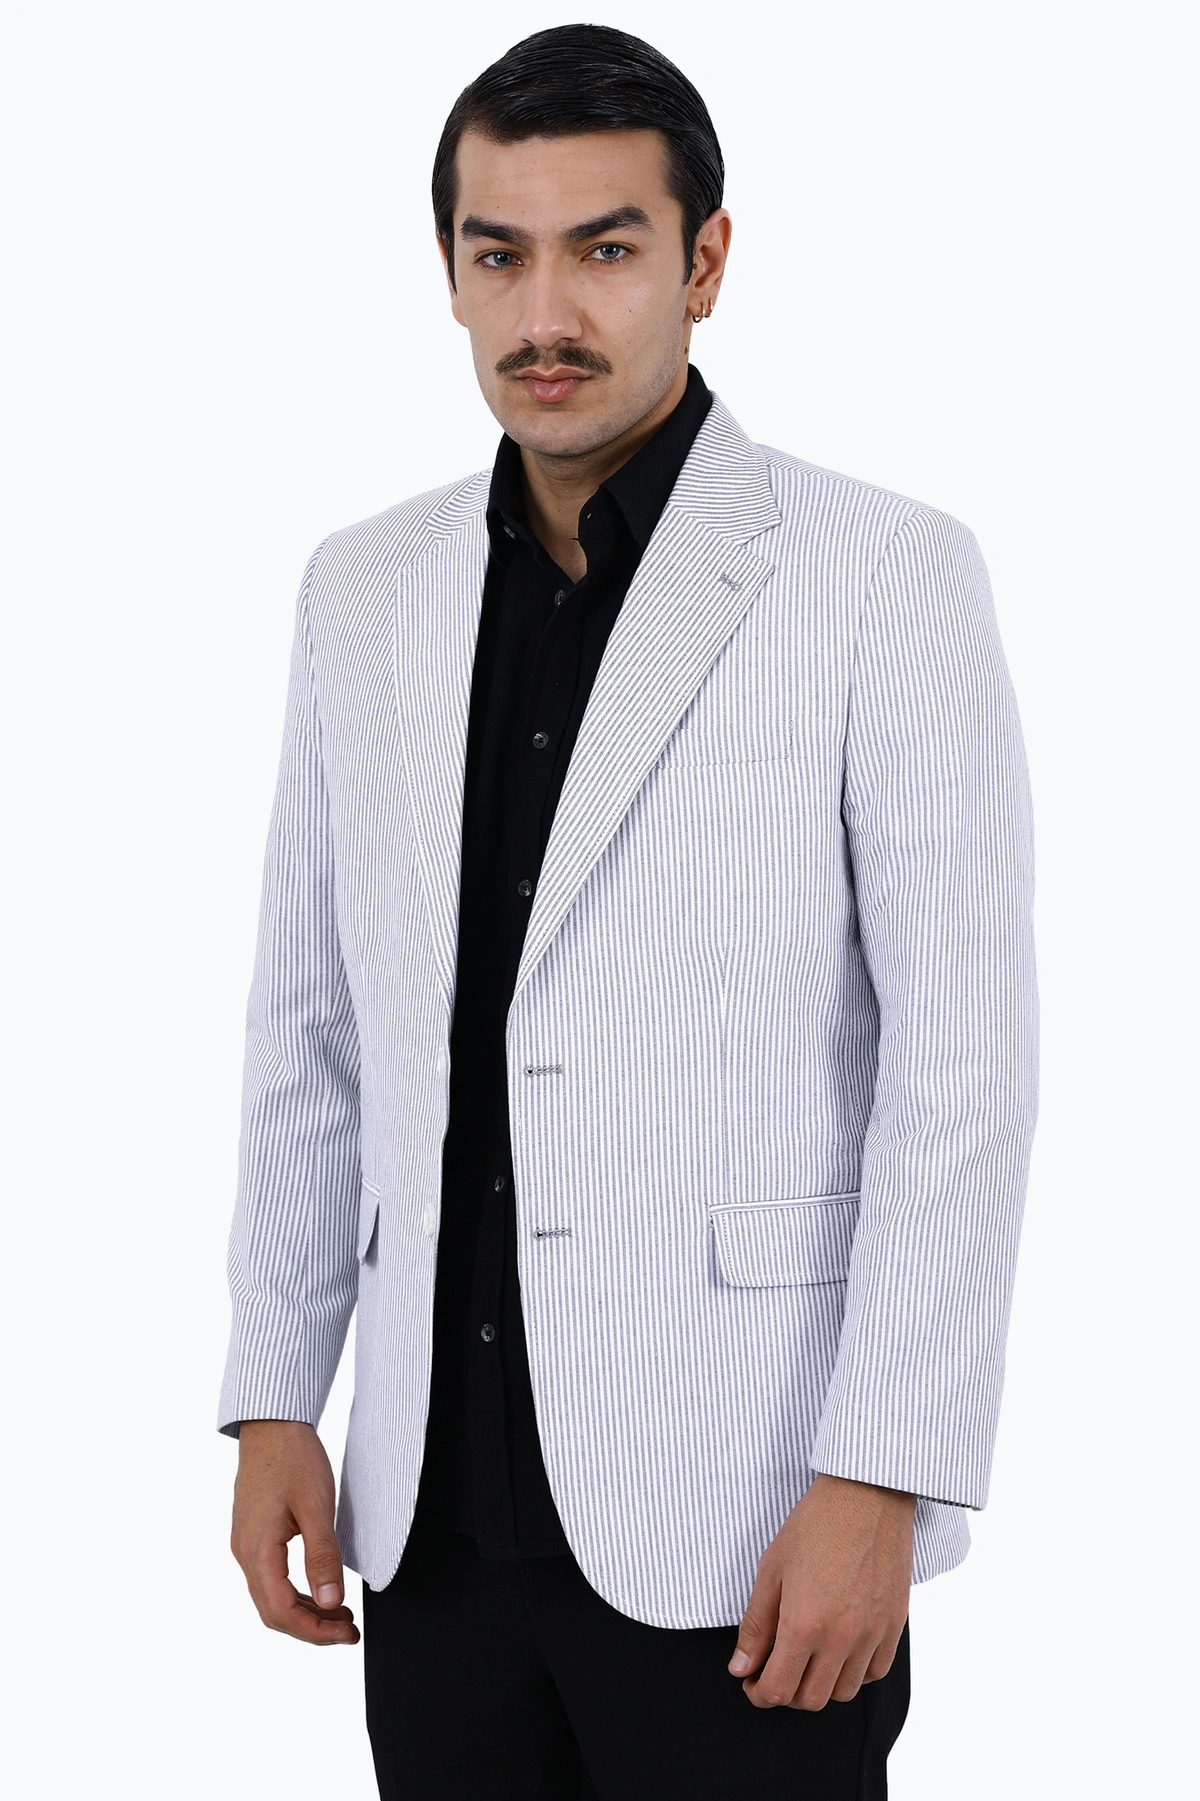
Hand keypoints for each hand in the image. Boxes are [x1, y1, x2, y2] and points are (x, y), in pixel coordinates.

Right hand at [231, 1420, 359, 1645]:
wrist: (271, 1424)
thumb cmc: (293, 1458)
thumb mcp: (316, 1505)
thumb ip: (323, 1556)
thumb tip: (332, 1603)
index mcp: (257, 1549)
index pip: (281, 1611)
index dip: (315, 1631)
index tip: (346, 1635)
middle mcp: (244, 1552)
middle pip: (273, 1612)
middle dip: (312, 1628)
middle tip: (349, 1631)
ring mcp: (246, 1544)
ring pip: (271, 1597)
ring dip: (305, 1612)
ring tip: (341, 1616)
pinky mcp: (253, 1535)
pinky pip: (271, 1578)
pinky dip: (296, 1592)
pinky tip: (321, 1590)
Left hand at [729, 1473, 913, 1709]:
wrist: (866, 1495)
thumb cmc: (815, 1524)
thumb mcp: (771, 1569)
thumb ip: (755, 1625)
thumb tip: (740, 1667)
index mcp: (804, 1625)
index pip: (778, 1690)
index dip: (758, 1693)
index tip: (750, 1679)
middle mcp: (841, 1638)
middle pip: (810, 1699)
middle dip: (785, 1691)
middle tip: (773, 1667)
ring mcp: (872, 1634)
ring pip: (843, 1691)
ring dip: (819, 1684)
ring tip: (806, 1657)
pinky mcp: (894, 1625)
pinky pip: (875, 1673)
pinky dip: (853, 1672)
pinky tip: (839, 1650)